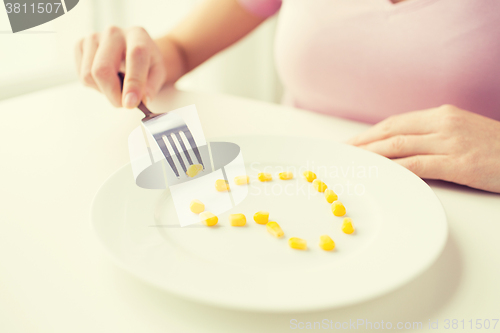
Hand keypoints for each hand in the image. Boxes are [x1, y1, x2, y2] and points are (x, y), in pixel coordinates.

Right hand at [75, 26, 166, 107]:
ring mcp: (94, 37)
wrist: (133, 50)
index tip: (131, 104)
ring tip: (117, 86)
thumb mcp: (158, 73)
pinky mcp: (80, 45)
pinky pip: (82, 76)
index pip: (135, 56)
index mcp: (137, 35)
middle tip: (124, 104)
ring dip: (104, 91)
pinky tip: (106, 80)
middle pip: (103, 69)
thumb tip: (141, 100)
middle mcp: (114, 33)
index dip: (133, 82)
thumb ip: (152, 87)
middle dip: (113, 94)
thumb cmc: (146, 62)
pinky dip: (94, 85)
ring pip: (89, 75)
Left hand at [347, 105, 499, 192]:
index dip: (369, 133)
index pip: (395, 122)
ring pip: (399, 146)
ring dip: (371, 156)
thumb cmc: (495, 147)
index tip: (351, 143)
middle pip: (391, 131)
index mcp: (442, 115)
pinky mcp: (458, 163)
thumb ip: (433, 136)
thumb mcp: (462, 132)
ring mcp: (450, 142)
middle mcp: (442, 124)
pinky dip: (394, 169)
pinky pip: (418, 165)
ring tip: (351, 164)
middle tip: (342, 154)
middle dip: (362, 143)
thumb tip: (402, 147)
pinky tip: (379, 174)